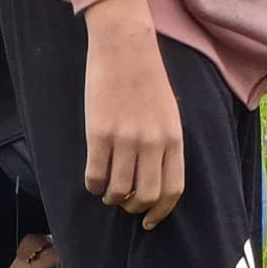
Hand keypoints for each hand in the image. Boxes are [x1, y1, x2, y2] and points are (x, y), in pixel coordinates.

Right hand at [78, 0, 185, 225]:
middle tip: (125, 204)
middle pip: (145, 196)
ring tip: (107, 193)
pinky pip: (95, 175)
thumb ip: (166, 145)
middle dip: (134, 209)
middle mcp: (152, 143)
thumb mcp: (169, 113)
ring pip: (118, 191)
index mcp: (173, 139)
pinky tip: (93, 181)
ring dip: (112, 199)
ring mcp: (125, 139)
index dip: (161, 211)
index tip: (150, 220)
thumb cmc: (148, 78)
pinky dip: (93, 186)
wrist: (125, 46)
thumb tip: (154, 179)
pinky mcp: (99, 134)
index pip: (172, 190)